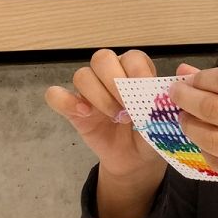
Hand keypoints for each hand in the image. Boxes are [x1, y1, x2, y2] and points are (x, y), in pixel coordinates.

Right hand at [45, 48, 166, 183]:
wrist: (134, 159)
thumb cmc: (149, 134)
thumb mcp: (161, 122)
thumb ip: (159, 108)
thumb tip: (158, 96)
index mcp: (135, 71)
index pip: (132, 57)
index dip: (138, 72)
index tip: (145, 93)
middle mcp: (110, 75)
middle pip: (102, 58)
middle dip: (115, 81)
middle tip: (128, 106)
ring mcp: (89, 91)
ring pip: (82, 75)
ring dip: (99, 96)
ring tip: (116, 116)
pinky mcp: (72, 109)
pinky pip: (55, 95)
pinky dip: (67, 102)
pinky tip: (85, 114)